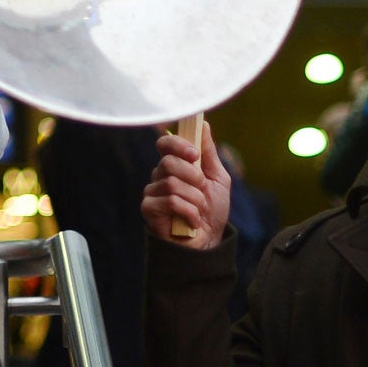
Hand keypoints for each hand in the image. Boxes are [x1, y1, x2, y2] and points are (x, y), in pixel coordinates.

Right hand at [142, 121, 231, 248]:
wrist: (209, 242)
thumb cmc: (212, 211)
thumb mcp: (218, 179)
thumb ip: (209, 153)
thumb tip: (204, 124)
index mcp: (174, 165)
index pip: (165, 143)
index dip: (178, 144)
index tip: (195, 155)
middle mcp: (160, 175)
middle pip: (169, 162)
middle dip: (193, 177)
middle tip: (202, 191)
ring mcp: (152, 192)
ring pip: (172, 183)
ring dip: (195, 199)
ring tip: (199, 210)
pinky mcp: (149, 208)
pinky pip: (170, 201)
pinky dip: (189, 212)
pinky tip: (192, 221)